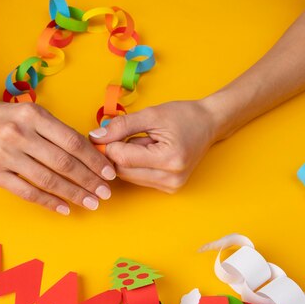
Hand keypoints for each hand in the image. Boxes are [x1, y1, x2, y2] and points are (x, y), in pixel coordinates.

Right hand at [0, 98, 116, 214]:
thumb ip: (59, 133)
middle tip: (105, 193)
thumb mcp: (34, 115)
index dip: (94, 160)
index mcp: (34, 115)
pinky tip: (64, 208)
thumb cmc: (9, 118)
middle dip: (89, 180)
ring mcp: (4, 154)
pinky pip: (27, 192)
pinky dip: (49, 202)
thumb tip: (94, 155)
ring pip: (47, 179)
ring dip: (73, 194)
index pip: (72, 141)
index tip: (109, 173)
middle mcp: (19, 133)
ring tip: (91, 203)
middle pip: (63, 162)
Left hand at [88, 100, 217, 192]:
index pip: (123, 158)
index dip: (108, 146)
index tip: (101, 134)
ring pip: (128, 177)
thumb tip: (96, 137)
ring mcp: (171, 186)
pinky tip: (147, 152)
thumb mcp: (151, 114)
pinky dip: (135, 165)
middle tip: (120, 135)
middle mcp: (171, 178)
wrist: (209, 124)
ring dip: (126, 160)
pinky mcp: (169, 189)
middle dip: (116, 153)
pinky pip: (138, 179)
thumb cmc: (184, 116)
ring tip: (141, 142)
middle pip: (123, 171)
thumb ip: (122, 126)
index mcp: (169, 159)